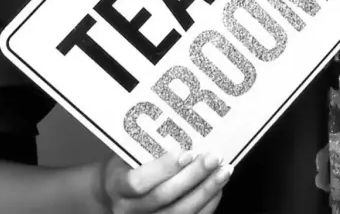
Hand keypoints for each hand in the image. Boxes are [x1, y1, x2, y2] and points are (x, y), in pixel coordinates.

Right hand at [98, 150, 230, 213]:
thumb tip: (184, 133)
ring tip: (223, 171)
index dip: (164, 169)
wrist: (118, 193)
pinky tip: (218, 187)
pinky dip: (208, 204)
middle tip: (213, 157)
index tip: (187, 152)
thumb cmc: (127, 165)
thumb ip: (148, 149)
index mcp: (116, 186)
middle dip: (192, 176)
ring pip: (180, 212)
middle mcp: (128, 209)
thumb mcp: (128, 153)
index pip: (138, 182)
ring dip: (206, 191)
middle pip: (163, 197)